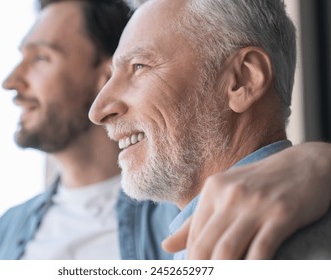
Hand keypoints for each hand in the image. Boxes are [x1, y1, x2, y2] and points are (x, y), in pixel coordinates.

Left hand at [162, 142, 330, 258]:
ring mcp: (256, 205)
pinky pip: (261, 249)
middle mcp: (230, 196)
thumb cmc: (260, 183)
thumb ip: (196, 221)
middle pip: (206, 246)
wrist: (305, 164)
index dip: (192, 263)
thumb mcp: (224, 194)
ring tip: (222, 279)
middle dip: (202, 271)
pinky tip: (251, 273)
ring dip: (222, 272)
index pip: (193, 236)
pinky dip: (253, 269)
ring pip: (228, 250)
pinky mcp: (282, 214)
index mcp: (213, 190)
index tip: (193, 274)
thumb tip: (165, 246)